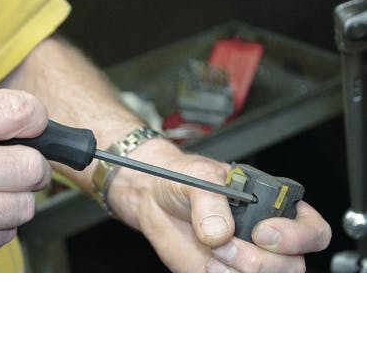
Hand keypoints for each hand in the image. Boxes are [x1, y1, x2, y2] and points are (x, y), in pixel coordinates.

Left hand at [107, 139, 330, 271]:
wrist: (155, 198)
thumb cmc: (184, 179)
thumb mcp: (199, 176)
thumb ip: (211, 200)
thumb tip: (220, 232)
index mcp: (272, 206)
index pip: (311, 230)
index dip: (296, 237)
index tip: (262, 233)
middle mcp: (266, 236)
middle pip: (292, 266)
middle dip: (256, 260)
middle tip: (223, 243)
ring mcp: (248, 259)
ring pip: (268, 283)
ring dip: (240, 273)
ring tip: (212, 253)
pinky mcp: (226, 275)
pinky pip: (238, 290)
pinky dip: (224, 282)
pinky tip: (207, 265)